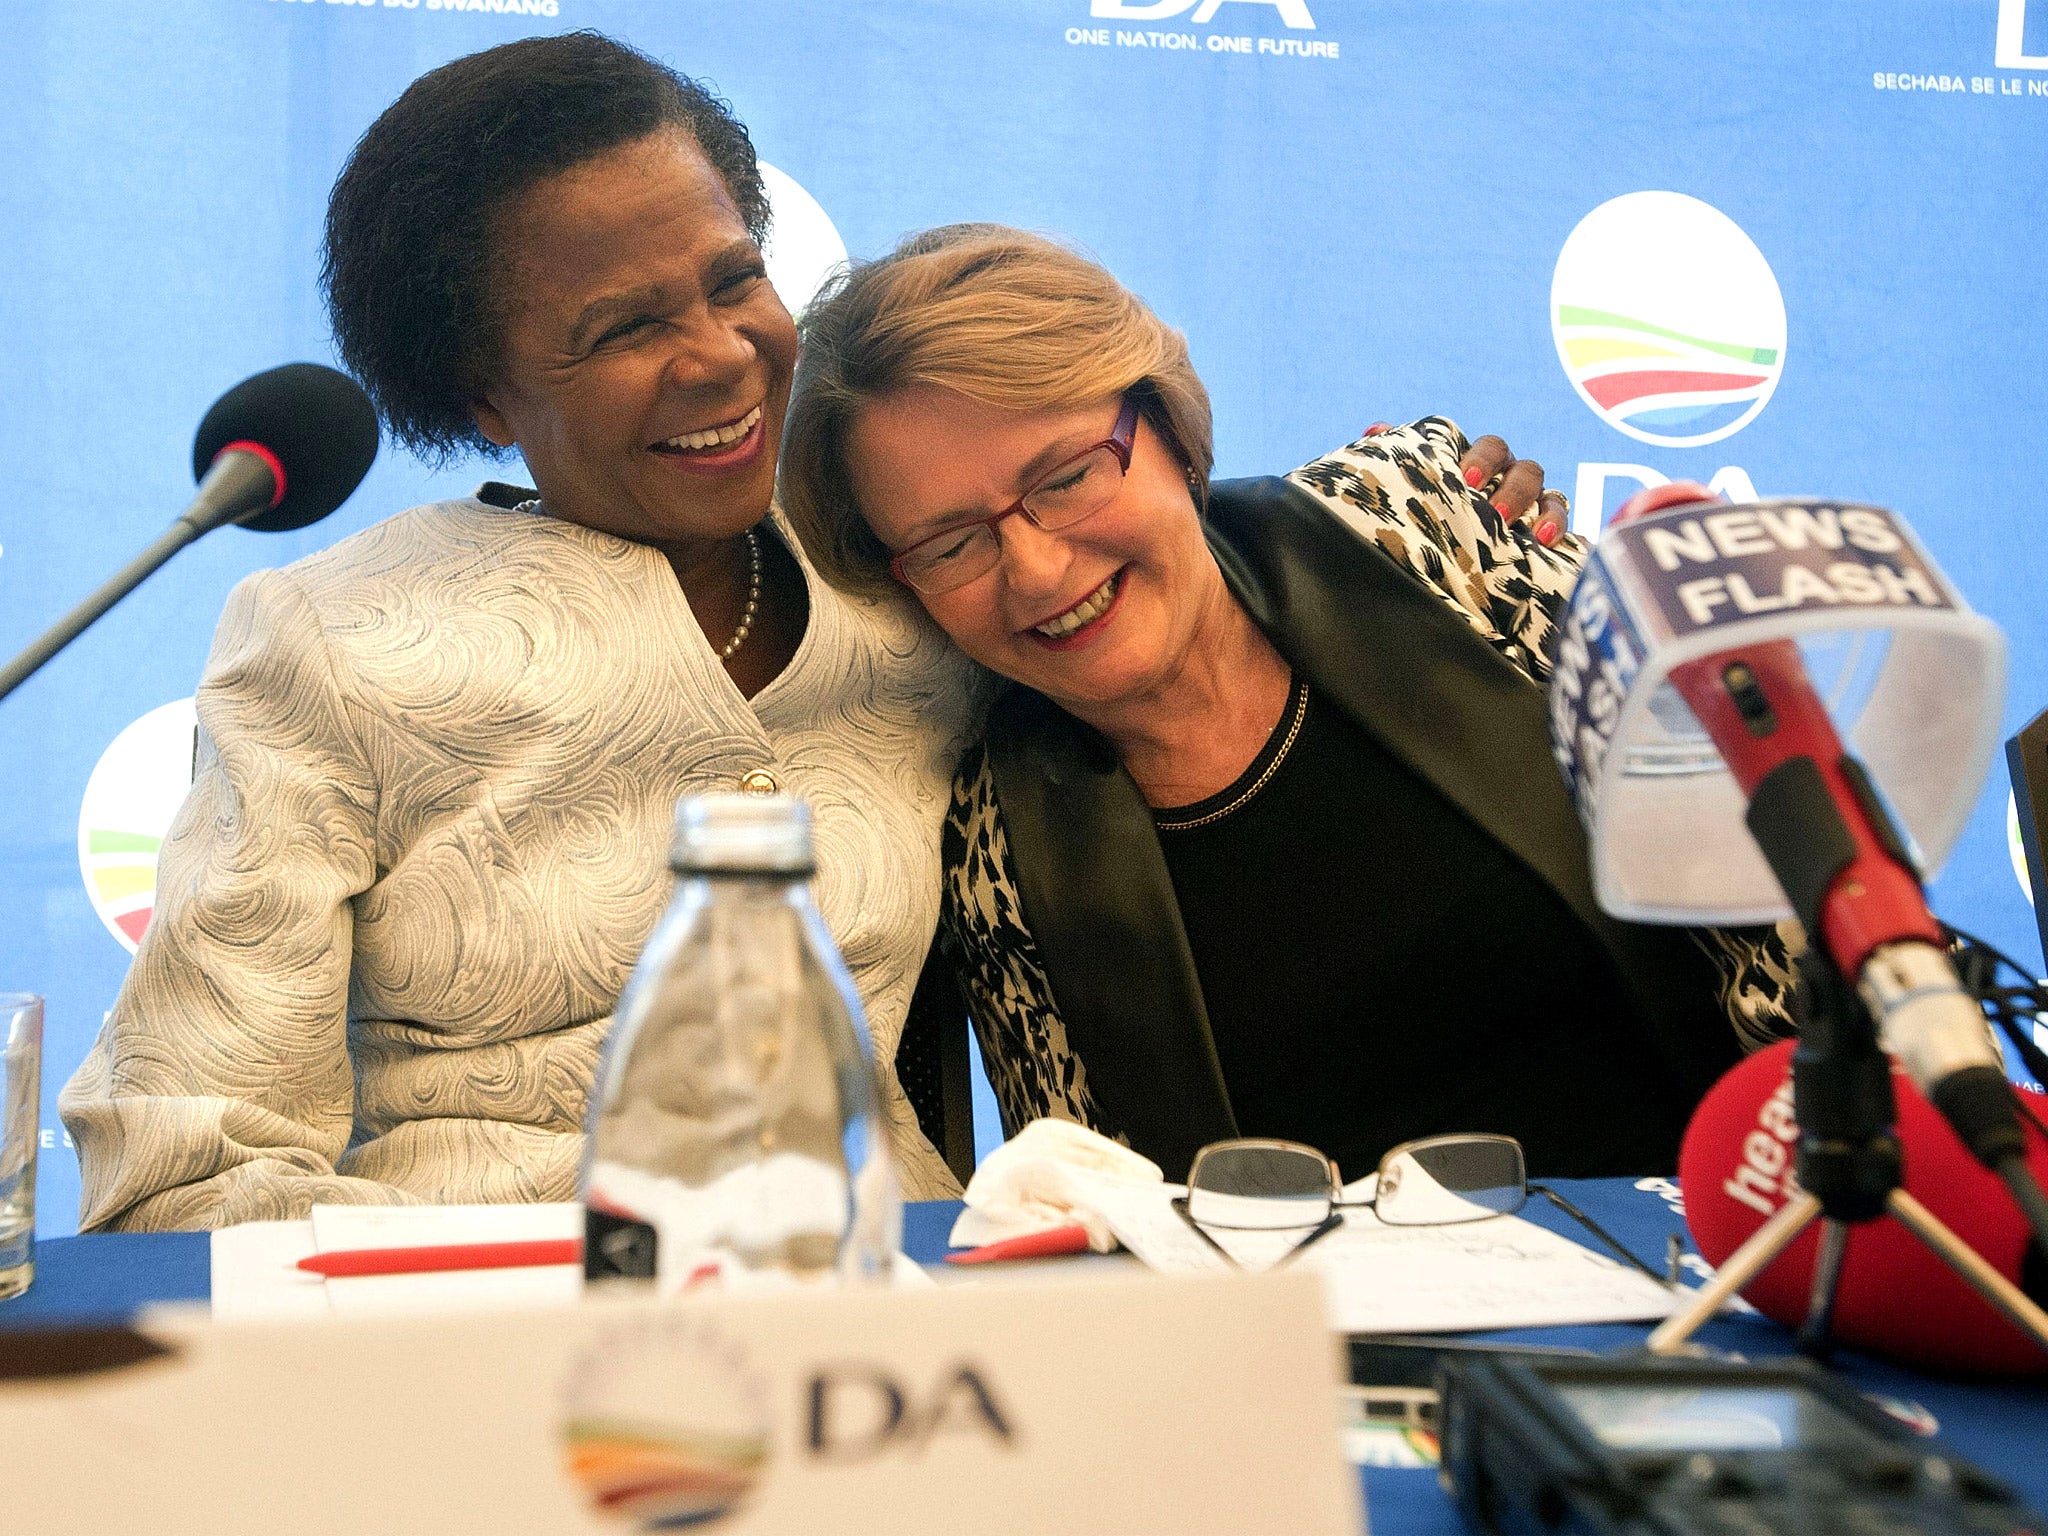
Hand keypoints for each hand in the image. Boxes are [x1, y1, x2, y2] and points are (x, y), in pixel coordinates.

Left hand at [1366, 423, 1569, 545]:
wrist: (1441, 569)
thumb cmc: (1425, 520)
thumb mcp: (1413, 492)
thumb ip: (1400, 463)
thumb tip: (1375, 431)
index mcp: (1480, 468)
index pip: (1490, 449)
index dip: (1480, 460)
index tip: (1466, 480)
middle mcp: (1510, 483)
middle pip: (1524, 470)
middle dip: (1511, 489)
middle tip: (1494, 510)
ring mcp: (1533, 510)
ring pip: (1550, 496)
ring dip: (1543, 511)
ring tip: (1532, 533)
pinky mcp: (1548, 539)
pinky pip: (1568, 529)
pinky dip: (1564, 531)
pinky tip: (1553, 545)